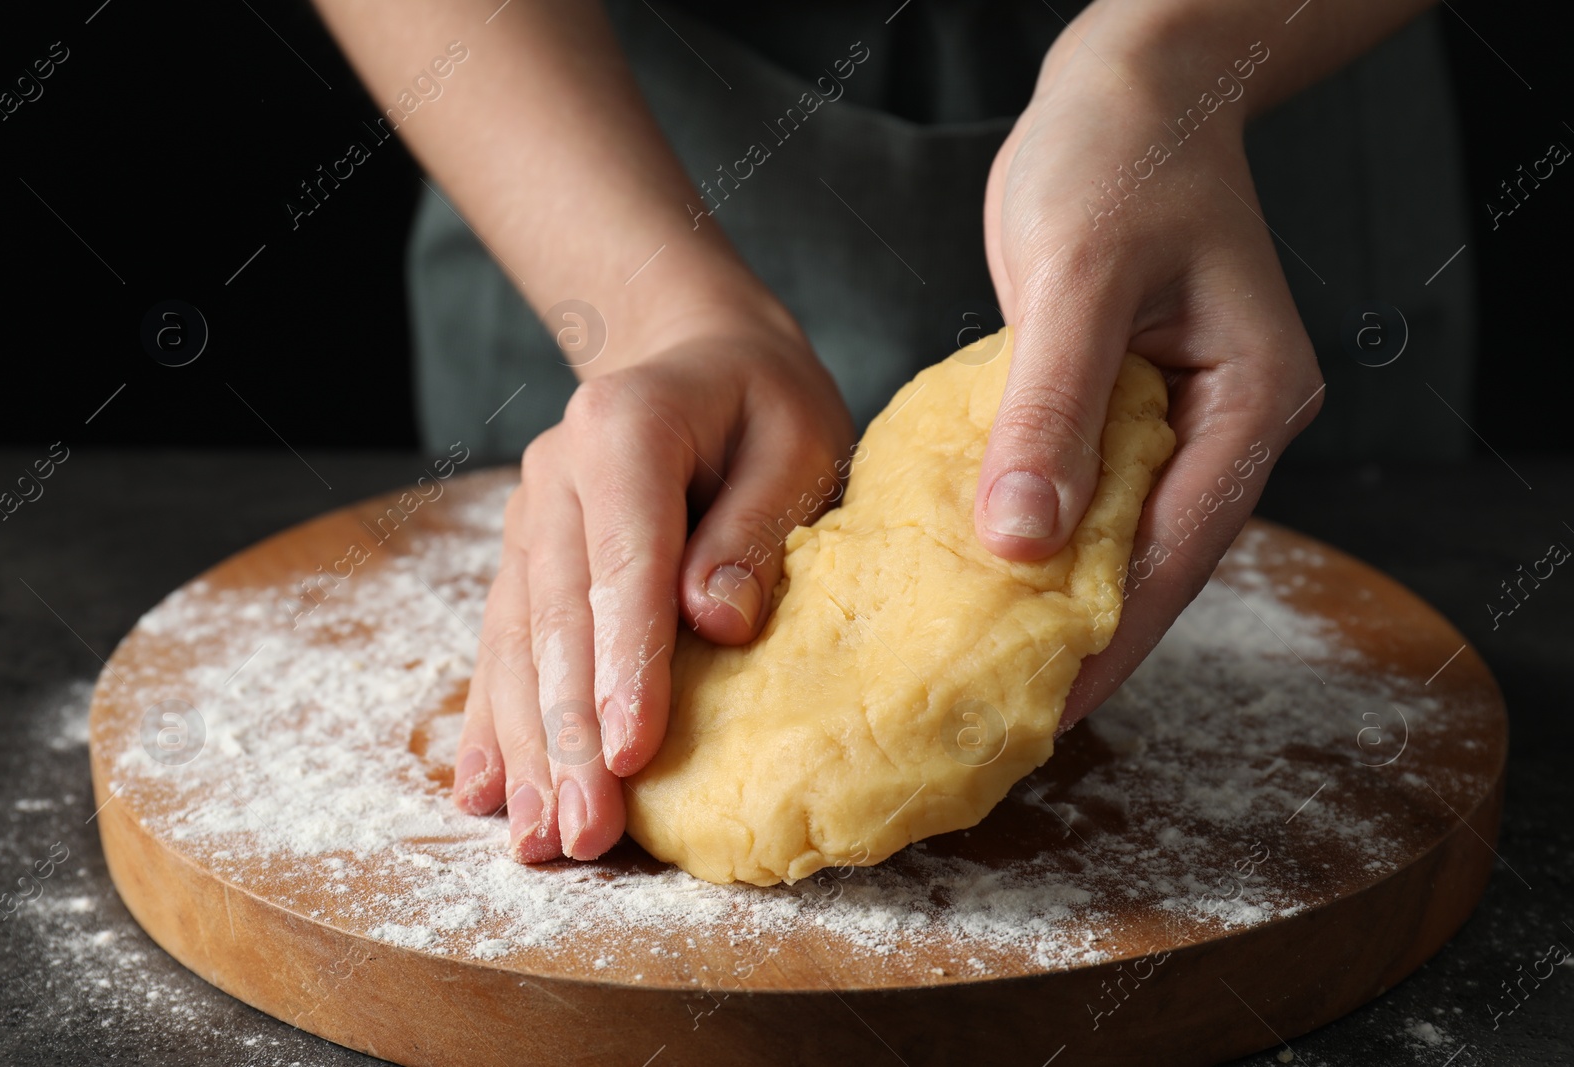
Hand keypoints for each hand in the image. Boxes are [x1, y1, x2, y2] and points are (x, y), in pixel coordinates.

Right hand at [451, 311, 853, 859]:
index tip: (629, 752)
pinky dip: (494, 719)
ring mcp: (530, 515)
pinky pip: (502, 643)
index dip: (625, 662)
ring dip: (527, 746)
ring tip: (537, 838)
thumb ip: (754, 526)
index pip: (623, 560)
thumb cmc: (764, 405)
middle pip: (557, 616)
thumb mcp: (796, 441)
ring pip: (519, 642)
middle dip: (568, 733)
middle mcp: (555, 472)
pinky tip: (484, 790)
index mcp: (624, 428)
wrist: (700, 357)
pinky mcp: (524, 555)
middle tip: (583, 831)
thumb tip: (719, 624)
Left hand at [977, 5, 1323, 727]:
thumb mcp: (1075, 282)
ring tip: (993, 671)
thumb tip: (1023, 544)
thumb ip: (1051, 412)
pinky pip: (1092, 487)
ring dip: (1061, 595)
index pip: (1180, 548)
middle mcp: (1231, 421)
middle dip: (1089, 637)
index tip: (1049, 708)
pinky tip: (988, 578)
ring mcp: (1185, 415)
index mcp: (1252, 399)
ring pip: (1123, 531)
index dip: (1113, 635)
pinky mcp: (1132, 401)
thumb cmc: (1114, 161)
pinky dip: (1043, 531)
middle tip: (1008, 716)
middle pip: (1159, 557)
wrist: (1125, 90)